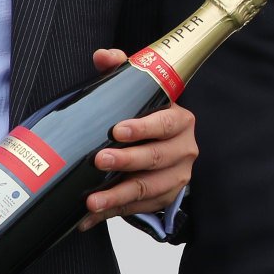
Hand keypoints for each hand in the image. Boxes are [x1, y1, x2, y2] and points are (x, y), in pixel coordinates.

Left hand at [77, 48, 197, 228]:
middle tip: (99, 160)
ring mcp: (176, 176)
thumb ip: (122, 72)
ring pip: (149, 188)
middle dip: (127, 161)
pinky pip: (140, 208)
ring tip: (91, 201)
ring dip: (118, 196)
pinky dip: (114, 213)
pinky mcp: (165, 198)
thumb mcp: (137, 94)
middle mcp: (183, 149)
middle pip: (156, 158)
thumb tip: (103, 55)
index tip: (117, 130)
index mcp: (178, 121)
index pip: (165, 123)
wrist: (162, 150)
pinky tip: (89, 218)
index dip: (143, 128)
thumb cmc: (146, 118)